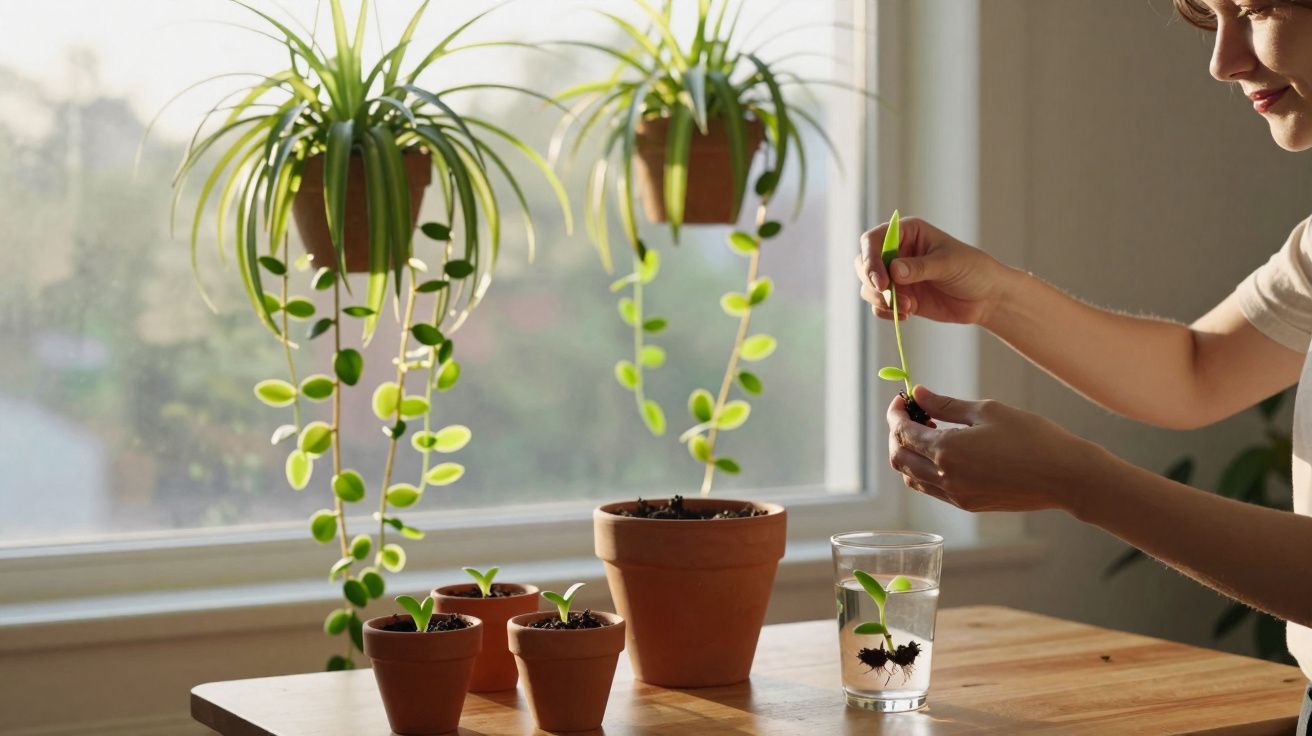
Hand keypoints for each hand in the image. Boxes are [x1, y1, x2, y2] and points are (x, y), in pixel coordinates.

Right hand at [854, 216, 1012, 326]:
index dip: (870, 259)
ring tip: (907, 308)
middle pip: (864, 263)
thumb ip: (920, 267)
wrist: (986, 297)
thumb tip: (893, 270)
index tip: (881, 281)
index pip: (873, 240)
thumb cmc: (973, 269)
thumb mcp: (948, 264)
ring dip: (881, 300)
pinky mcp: (900, 297)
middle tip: (890, 296)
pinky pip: (879, 305)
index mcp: (907, 233)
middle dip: (873, 282)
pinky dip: (886, 312)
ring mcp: (896, 276)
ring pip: (868, 286)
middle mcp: (897, 252)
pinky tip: (907, 314)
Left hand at [885, 386, 1101, 512]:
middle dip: (897, 435)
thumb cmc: (1031, 437)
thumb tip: (918, 393)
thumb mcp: (987, 411)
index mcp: (947, 451)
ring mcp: (956, 495)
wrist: (1065, 477)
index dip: (896, 414)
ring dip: (909, 455)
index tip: (902, 400)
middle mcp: (945, 477)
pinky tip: (944, 452)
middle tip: (911, 414)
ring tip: (929, 432)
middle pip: (899, 459)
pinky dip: (925, 470)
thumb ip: (945, 404)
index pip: (903, 433)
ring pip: (911, 478)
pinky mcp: (968, 504)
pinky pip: (932, 489)